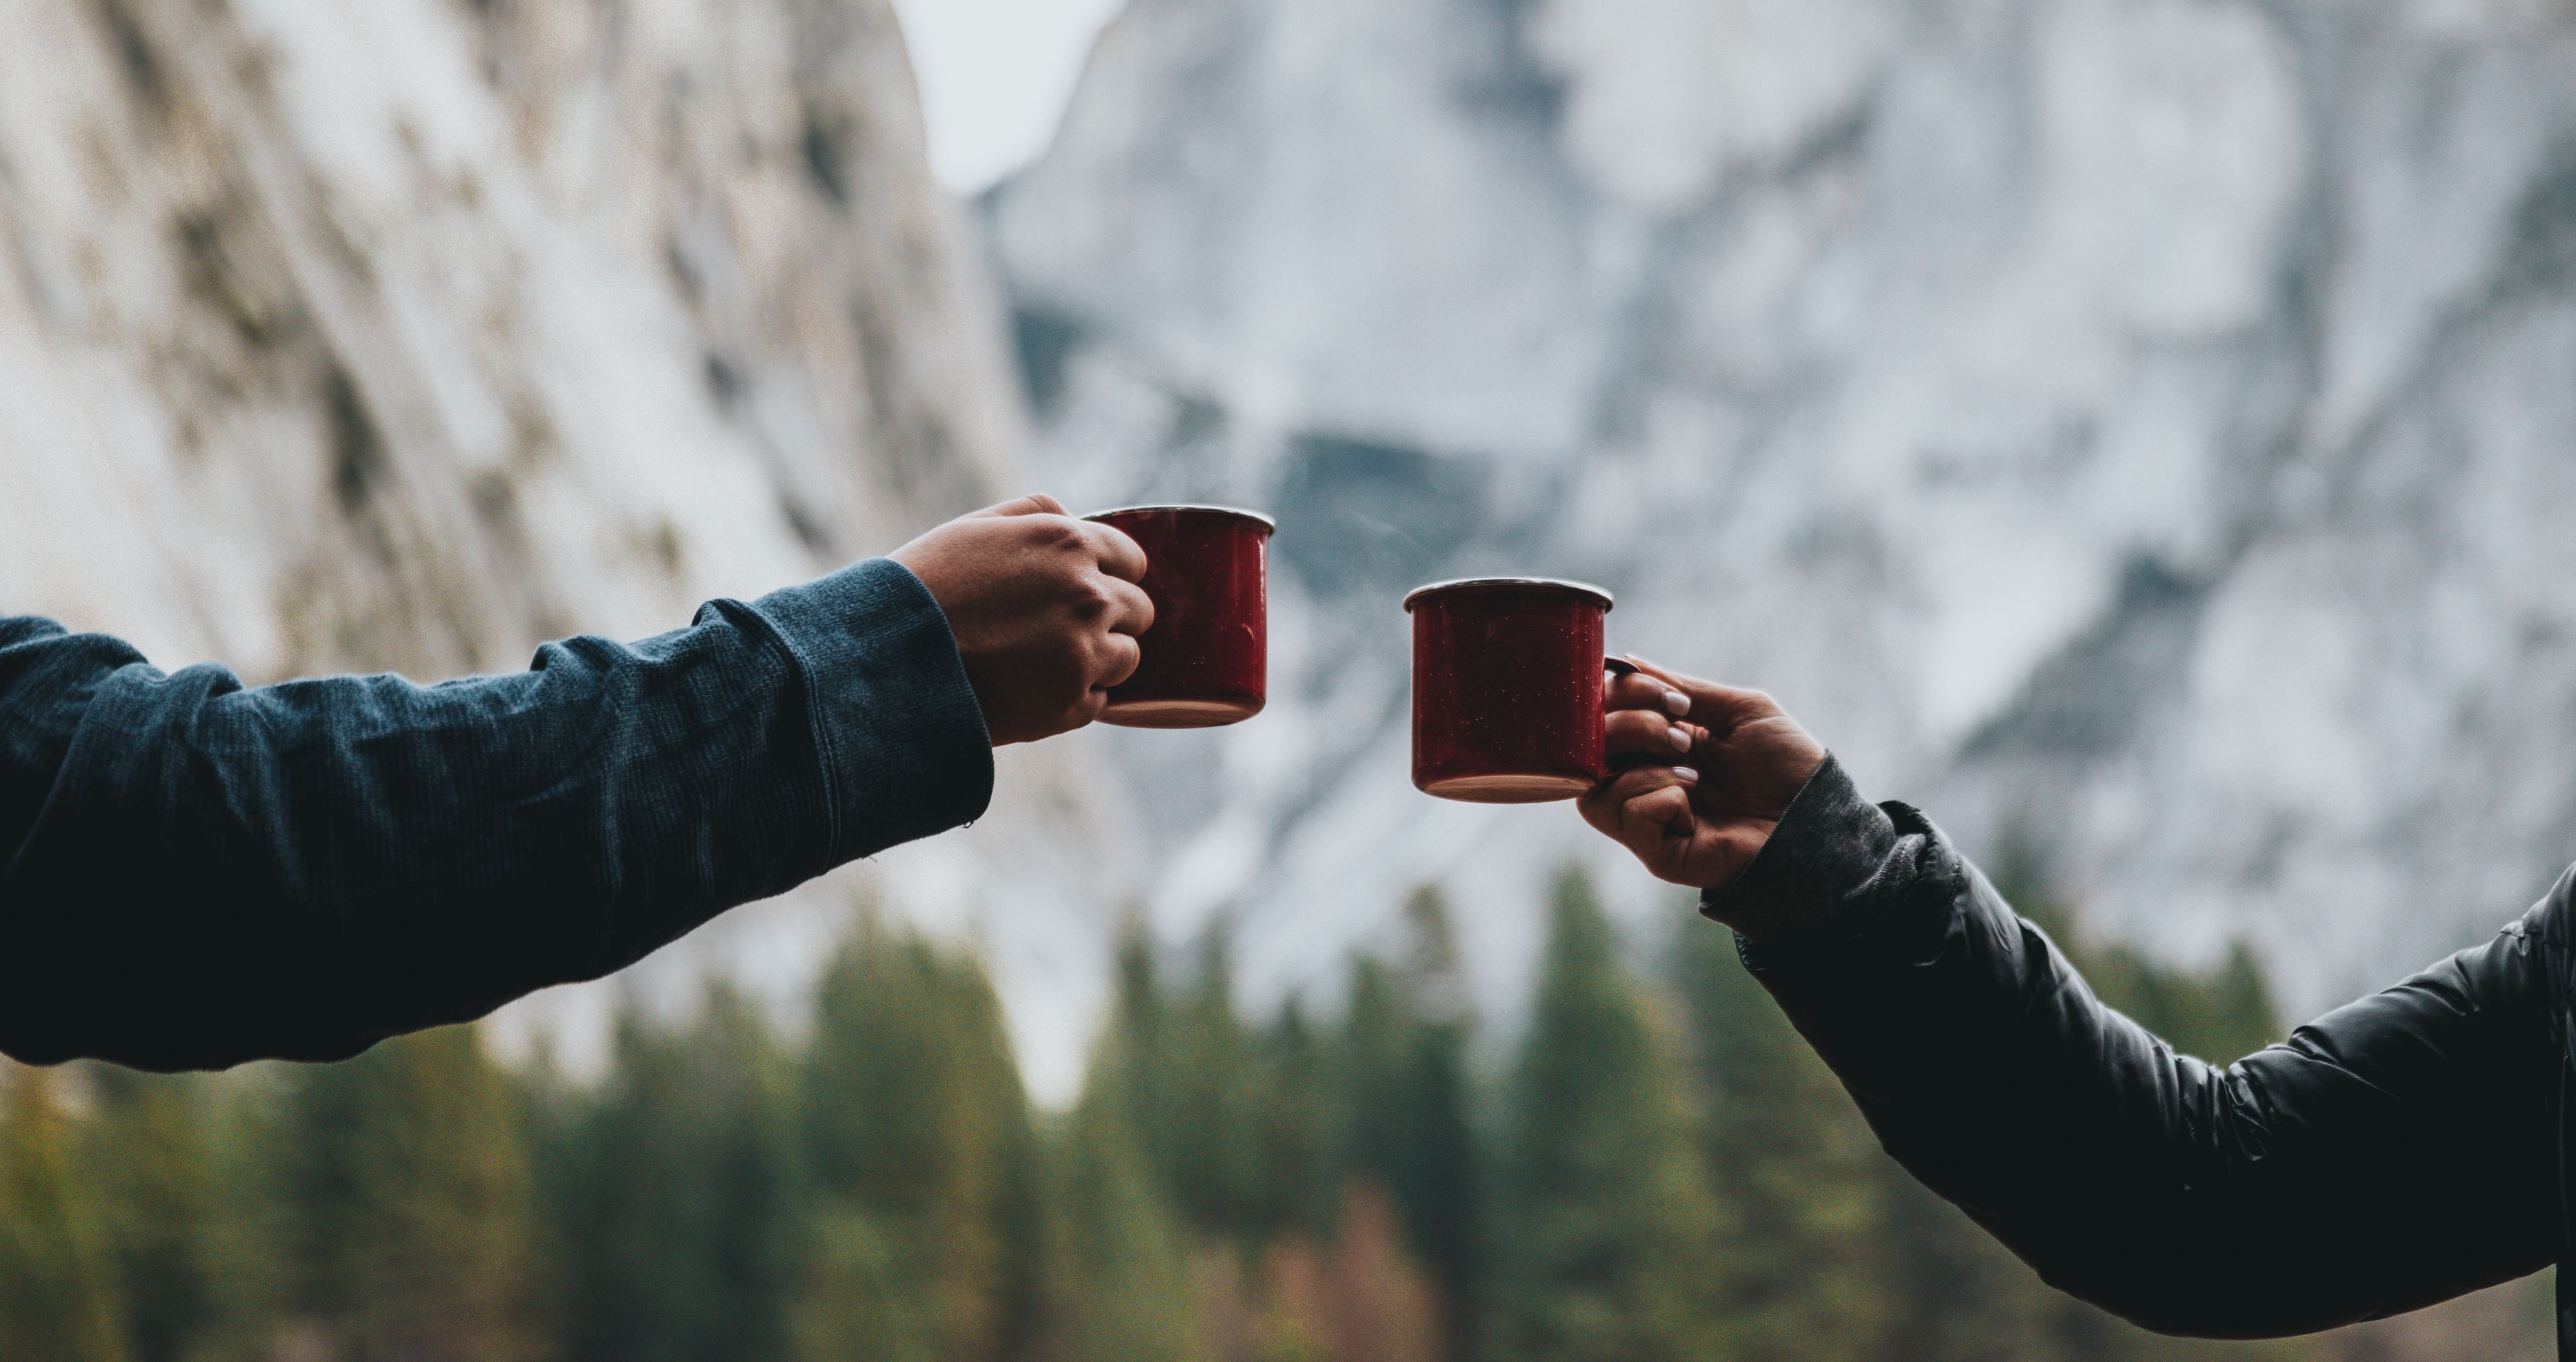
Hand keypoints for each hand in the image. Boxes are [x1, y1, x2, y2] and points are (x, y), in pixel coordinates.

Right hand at [890, 495, 1153, 744]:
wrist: (885, 662)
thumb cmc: (924, 587)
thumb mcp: (976, 527)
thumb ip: (1039, 514)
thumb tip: (1081, 522)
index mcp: (1069, 544)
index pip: (1132, 560)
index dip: (1112, 574)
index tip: (1088, 586)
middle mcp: (1089, 597)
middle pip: (1139, 611)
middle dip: (1112, 616)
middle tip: (1062, 627)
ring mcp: (1083, 655)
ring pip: (1127, 658)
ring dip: (1099, 658)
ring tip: (1045, 659)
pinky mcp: (1070, 706)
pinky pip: (1098, 700)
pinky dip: (1074, 696)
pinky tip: (1030, 687)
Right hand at [1577, 657, 1824, 896]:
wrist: (1816, 819)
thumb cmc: (1787, 765)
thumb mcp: (1739, 709)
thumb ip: (1682, 688)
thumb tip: (1625, 663)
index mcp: (1658, 745)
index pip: (1603, 717)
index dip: (1621, 696)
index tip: (1672, 698)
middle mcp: (1644, 782)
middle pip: (1588, 751)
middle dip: (1632, 727)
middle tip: (1682, 735)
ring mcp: (1648, 821)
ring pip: (1594, 791)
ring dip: (1641, 766)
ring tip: (1690, 771)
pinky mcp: (1658, 853)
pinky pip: (1627, 817)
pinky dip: (1657, 797)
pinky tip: (1692, 801)